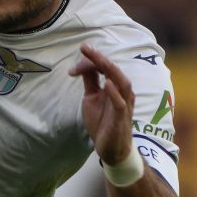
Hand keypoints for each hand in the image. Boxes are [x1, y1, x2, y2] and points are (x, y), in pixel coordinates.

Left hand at [69, 43, 133, 165]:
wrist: (110, 149)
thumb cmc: (103, 122)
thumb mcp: (91, 98)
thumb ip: (90, 82)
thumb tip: (82, 65)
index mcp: (114, 86)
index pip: (104, 68)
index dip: (89, 62)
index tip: (72, 67)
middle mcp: (122, 92)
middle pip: (113, 70)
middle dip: (99, 58)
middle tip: (85, 47)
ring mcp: (124, 104)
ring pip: (122, 82)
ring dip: (110, 70)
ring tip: (98, 59)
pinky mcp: (122, 118)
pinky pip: (121, 103)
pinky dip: (114, 93)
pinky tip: (107, 84)